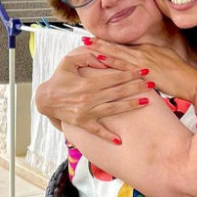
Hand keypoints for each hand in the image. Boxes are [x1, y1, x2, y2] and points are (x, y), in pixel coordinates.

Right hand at [35, 46, 152, 143]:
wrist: (44, 99)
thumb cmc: (59, 78)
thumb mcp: (69, 61)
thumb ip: (88, 57)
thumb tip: (106, 56)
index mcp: (87, 84)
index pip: (114, 78)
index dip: (130, 73)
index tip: (143, 71)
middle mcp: (88, 99)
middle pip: (118, 93)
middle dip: (136, 87)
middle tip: (152, 84)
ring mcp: (85, 113)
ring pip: (113, 110)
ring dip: (131, 106)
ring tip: (146, 102)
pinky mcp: (81, 124)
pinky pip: (97, 131)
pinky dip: (107, 136)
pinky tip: (120, 140)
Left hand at [81, 37, 196, 100]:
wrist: (190, 80)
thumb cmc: (179, 72)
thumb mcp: (164, 60)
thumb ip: (150, 59)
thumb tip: (138, 61)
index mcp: (146, 50)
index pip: (123, 46)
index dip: (107, 43)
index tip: (94, 39)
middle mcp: (143, 54)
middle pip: (117, 47)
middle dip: (100, 43)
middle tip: (84, 38)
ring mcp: (143, 62)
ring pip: (118, 54)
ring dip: (102, 49)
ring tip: (88, 45)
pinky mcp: (144, 72)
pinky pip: (125, 67)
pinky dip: (112, 61)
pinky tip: (101, 58)